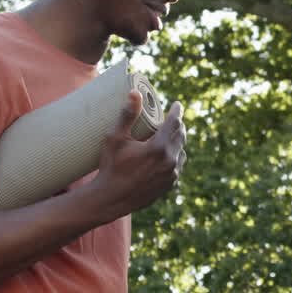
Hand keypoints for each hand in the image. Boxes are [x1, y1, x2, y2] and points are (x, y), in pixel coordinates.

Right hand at [82, 90, 185, 220]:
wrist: (111, 199)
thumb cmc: (110, 167)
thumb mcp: (115, 139)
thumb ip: (127, 115)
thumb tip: (135, 92)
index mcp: (158, 147)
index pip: (174, 122)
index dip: (177, 111)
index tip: (178, 104)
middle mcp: (169, 161)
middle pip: (180, 136)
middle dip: (178, 125)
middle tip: (173, 118)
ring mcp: (171, 174)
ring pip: (181, 151)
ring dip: (178, 141)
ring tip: (172, 134)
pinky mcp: (169, 185)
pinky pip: (178, 166)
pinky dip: (175, 156)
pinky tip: (170, 154)